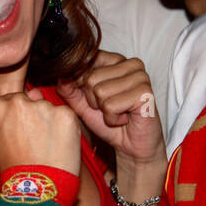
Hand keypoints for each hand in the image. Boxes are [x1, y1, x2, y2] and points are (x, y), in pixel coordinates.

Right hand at [0, 87, 81, 175]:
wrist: (35, 188)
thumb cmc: (14, 168)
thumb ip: (9, 115)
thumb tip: (33, 92)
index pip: (11, 100)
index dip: (19, 117)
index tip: (21, 132)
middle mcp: (19, 101)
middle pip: (31, 101)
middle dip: (34, 116)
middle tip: (35, 141)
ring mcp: (43, 106)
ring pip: (49, 108)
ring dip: (51, 122)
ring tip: (47, 147)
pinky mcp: (65, 114)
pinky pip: (66, 116)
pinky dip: (66, 129)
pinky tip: (59, 146)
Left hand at [57, 51, 164, 165]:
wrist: (132, 145)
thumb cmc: (109, 122)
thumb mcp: (83, 103)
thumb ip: (69, 88)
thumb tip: (60, 75)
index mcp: (116, 60)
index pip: (87, 61)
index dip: (82, 84)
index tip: (94, 98)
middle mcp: (131, 64)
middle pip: (91, 78)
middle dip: (93, 100)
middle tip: (109, 108)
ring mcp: (140, 77)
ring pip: (100, 91)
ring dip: (104, 110)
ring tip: (117, 113)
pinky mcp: (145, 93)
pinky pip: (111, 106)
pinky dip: (113, 119)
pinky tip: (124, 119)